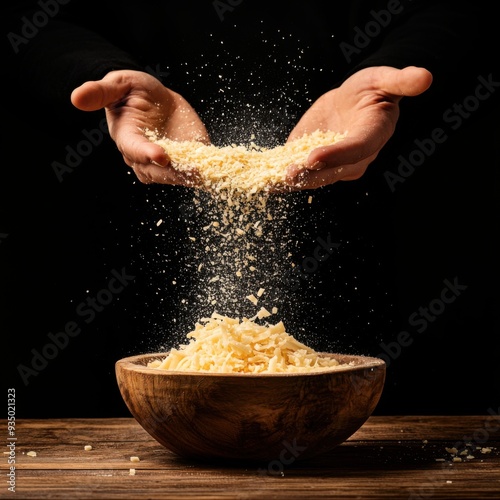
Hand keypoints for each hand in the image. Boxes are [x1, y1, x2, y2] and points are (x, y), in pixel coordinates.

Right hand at [71, 70, 209, 184]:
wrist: (156, 99)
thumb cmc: (133, 90)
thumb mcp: (118, 83)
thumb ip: (101, 92)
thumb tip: (76, 97)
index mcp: (127, 138)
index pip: (134, 150)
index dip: (146, 154)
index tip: (161, 156)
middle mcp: (144, 157)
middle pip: (156, 171)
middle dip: (173, 172)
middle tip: (191, 170)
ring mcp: (165, 163)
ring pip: (175, 176)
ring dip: (189, 177)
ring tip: (204, 175)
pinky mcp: (185, 161)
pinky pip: (192, 173)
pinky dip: (203, 175)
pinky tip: (214, 175)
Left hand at [285, 66, 432, 188]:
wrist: (353, 101)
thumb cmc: (371, 90)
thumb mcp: (384, 79)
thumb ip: (401, 82)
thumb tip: (425, 77)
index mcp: (372, 138)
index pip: (355, 150)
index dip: (336, 155)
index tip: (313, 156)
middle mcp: (353, 159)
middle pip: (331, 171)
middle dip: (309, 174)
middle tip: (288, 175)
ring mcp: (333, 165)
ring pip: (314, 177)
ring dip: (293, 181)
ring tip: (271, 183)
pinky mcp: (315, 163)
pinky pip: (300, 172)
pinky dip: (282, 178)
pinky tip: (265, 182)